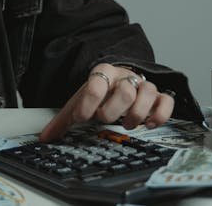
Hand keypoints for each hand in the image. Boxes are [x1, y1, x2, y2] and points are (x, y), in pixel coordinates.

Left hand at [39, 64, 174, 141]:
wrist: (119, 81)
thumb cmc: (100, 95)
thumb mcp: (80, 102)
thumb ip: (64, 120)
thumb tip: (45, 137)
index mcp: (103, 74)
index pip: (97, 82)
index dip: (89, 101)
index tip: (82, 117)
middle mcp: (125, 76)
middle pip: (125, 89)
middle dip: (113, 109)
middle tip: (105, 119)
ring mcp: (144, 85)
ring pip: (147, 93)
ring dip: (136, 113)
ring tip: (127, 123)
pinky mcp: (159, 96)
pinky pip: (166, 101)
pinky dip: (160, 114)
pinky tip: (149, 124)